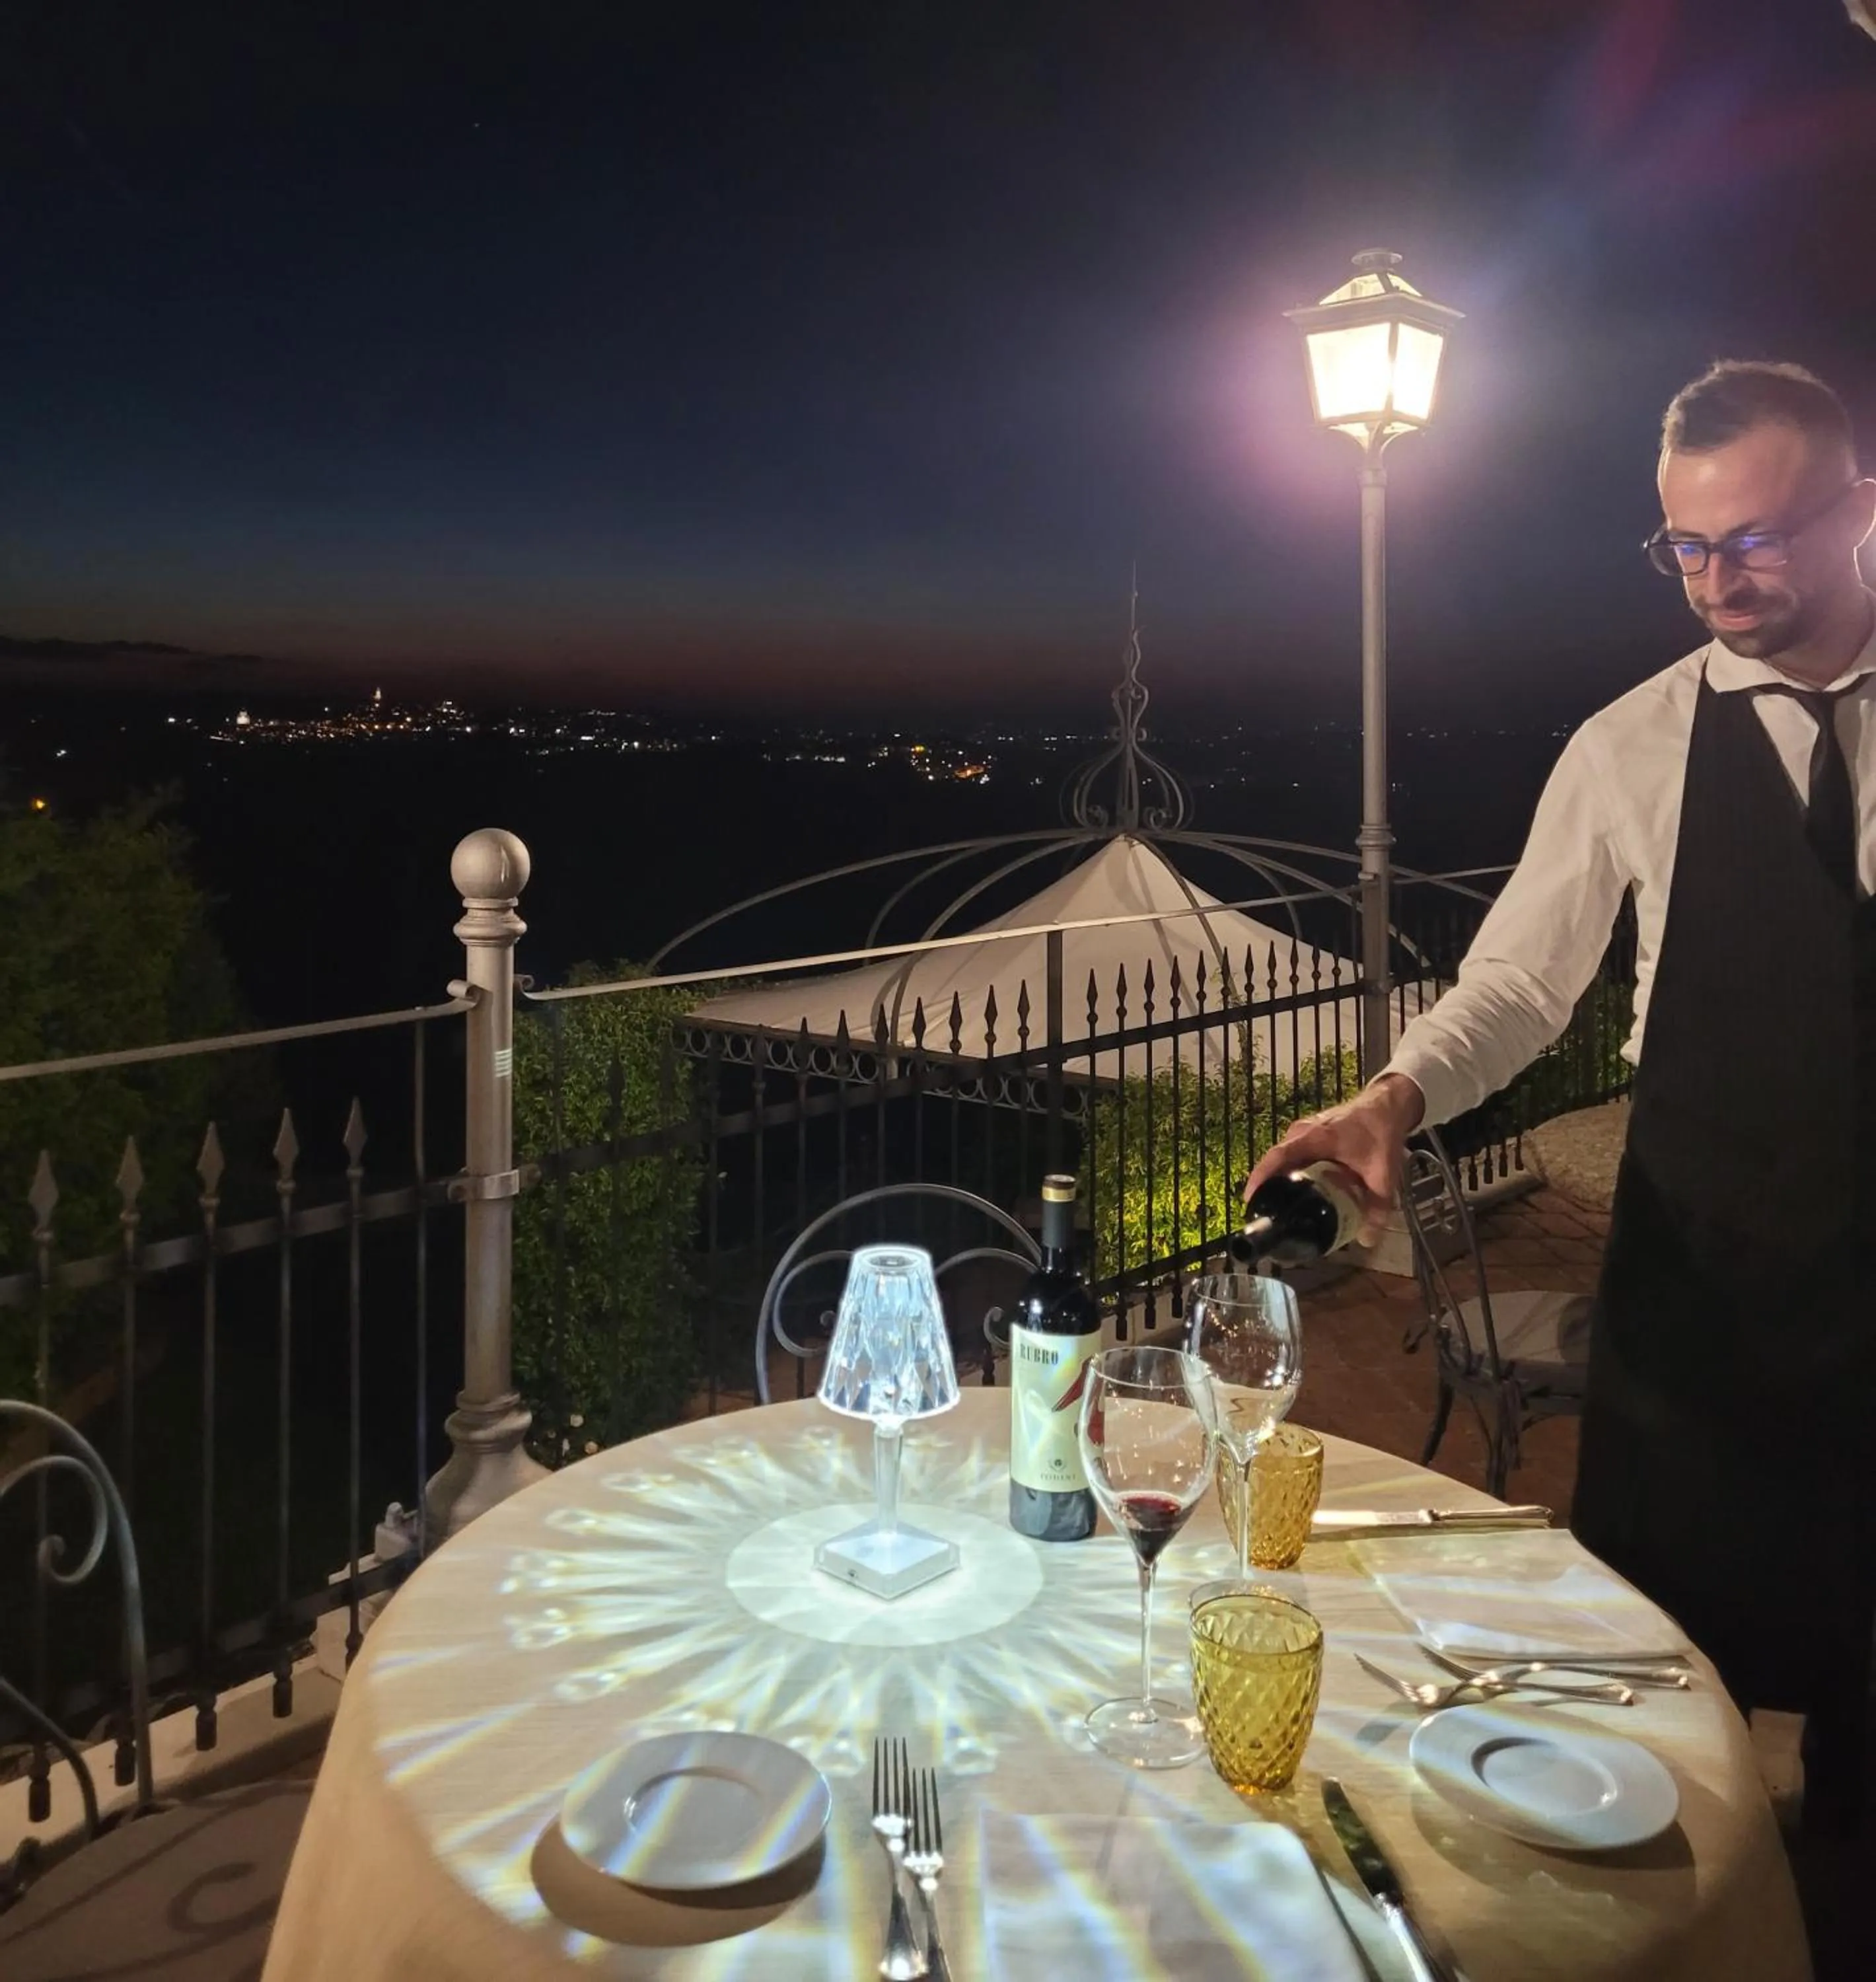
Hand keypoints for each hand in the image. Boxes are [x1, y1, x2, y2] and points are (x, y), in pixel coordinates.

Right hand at [1243, 1074, 1424, 1243]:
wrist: (1387, 1104)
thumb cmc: (1381, 1132)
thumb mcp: (1382, 1172)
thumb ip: (1377, 1206)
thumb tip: (1367, 1240)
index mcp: (1315, 1138)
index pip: (1277, 1157)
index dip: (1260, 1178)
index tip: (1249, 1200)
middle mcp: (1301, 1132)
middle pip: (1276, 1160)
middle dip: (1268, 1187)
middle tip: (1267, 1215)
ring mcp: (1302, 1130)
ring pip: (1283, 1158)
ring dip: (1279, 1180)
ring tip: (1278, 1206)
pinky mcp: (1308, 1133)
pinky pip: (1291, 1154)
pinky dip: (1289, 1171)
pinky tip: (1297, 1190)